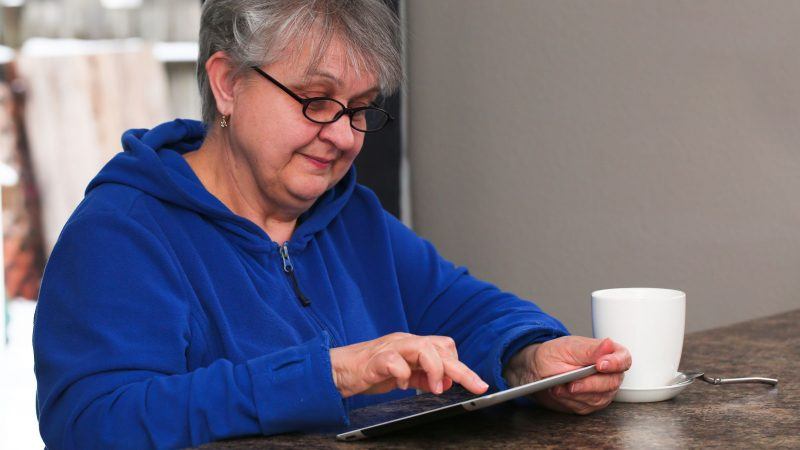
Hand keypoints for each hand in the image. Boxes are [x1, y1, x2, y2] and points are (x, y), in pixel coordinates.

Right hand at [330, 332, 489, 397]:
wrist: (339, 370)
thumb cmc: (370, 370)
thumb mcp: (404, 375)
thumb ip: (424, 377)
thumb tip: (446, 383)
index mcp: (413, 345)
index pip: (445, 347)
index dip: (462, 365)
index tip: (475, 384)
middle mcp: (405, 342)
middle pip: (440, 347)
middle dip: (461, 369)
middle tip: (474, 386)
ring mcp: (391, 348)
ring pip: (423, 347)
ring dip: (435, 369)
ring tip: (435, 388)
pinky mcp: (376, 360)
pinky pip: (395, 362)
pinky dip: (403, 375)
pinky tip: (402, 385)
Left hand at [503, 336, 630, 414]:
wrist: (538, 369)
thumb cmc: (554, 354)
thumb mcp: (569, 347)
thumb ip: (590, 349)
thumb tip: (609, 344)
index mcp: (607, 354)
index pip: (623, 359)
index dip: (615, 363)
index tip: (600, 365)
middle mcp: (608, 374)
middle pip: (612, 383)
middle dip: (589, 384)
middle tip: (571, 383)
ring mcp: (601, 390)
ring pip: (598, 398)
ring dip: (576, 393)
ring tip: (558, 387)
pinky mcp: (590, 403)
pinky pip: (585, 406)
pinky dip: (570, 400)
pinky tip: (559, 392)